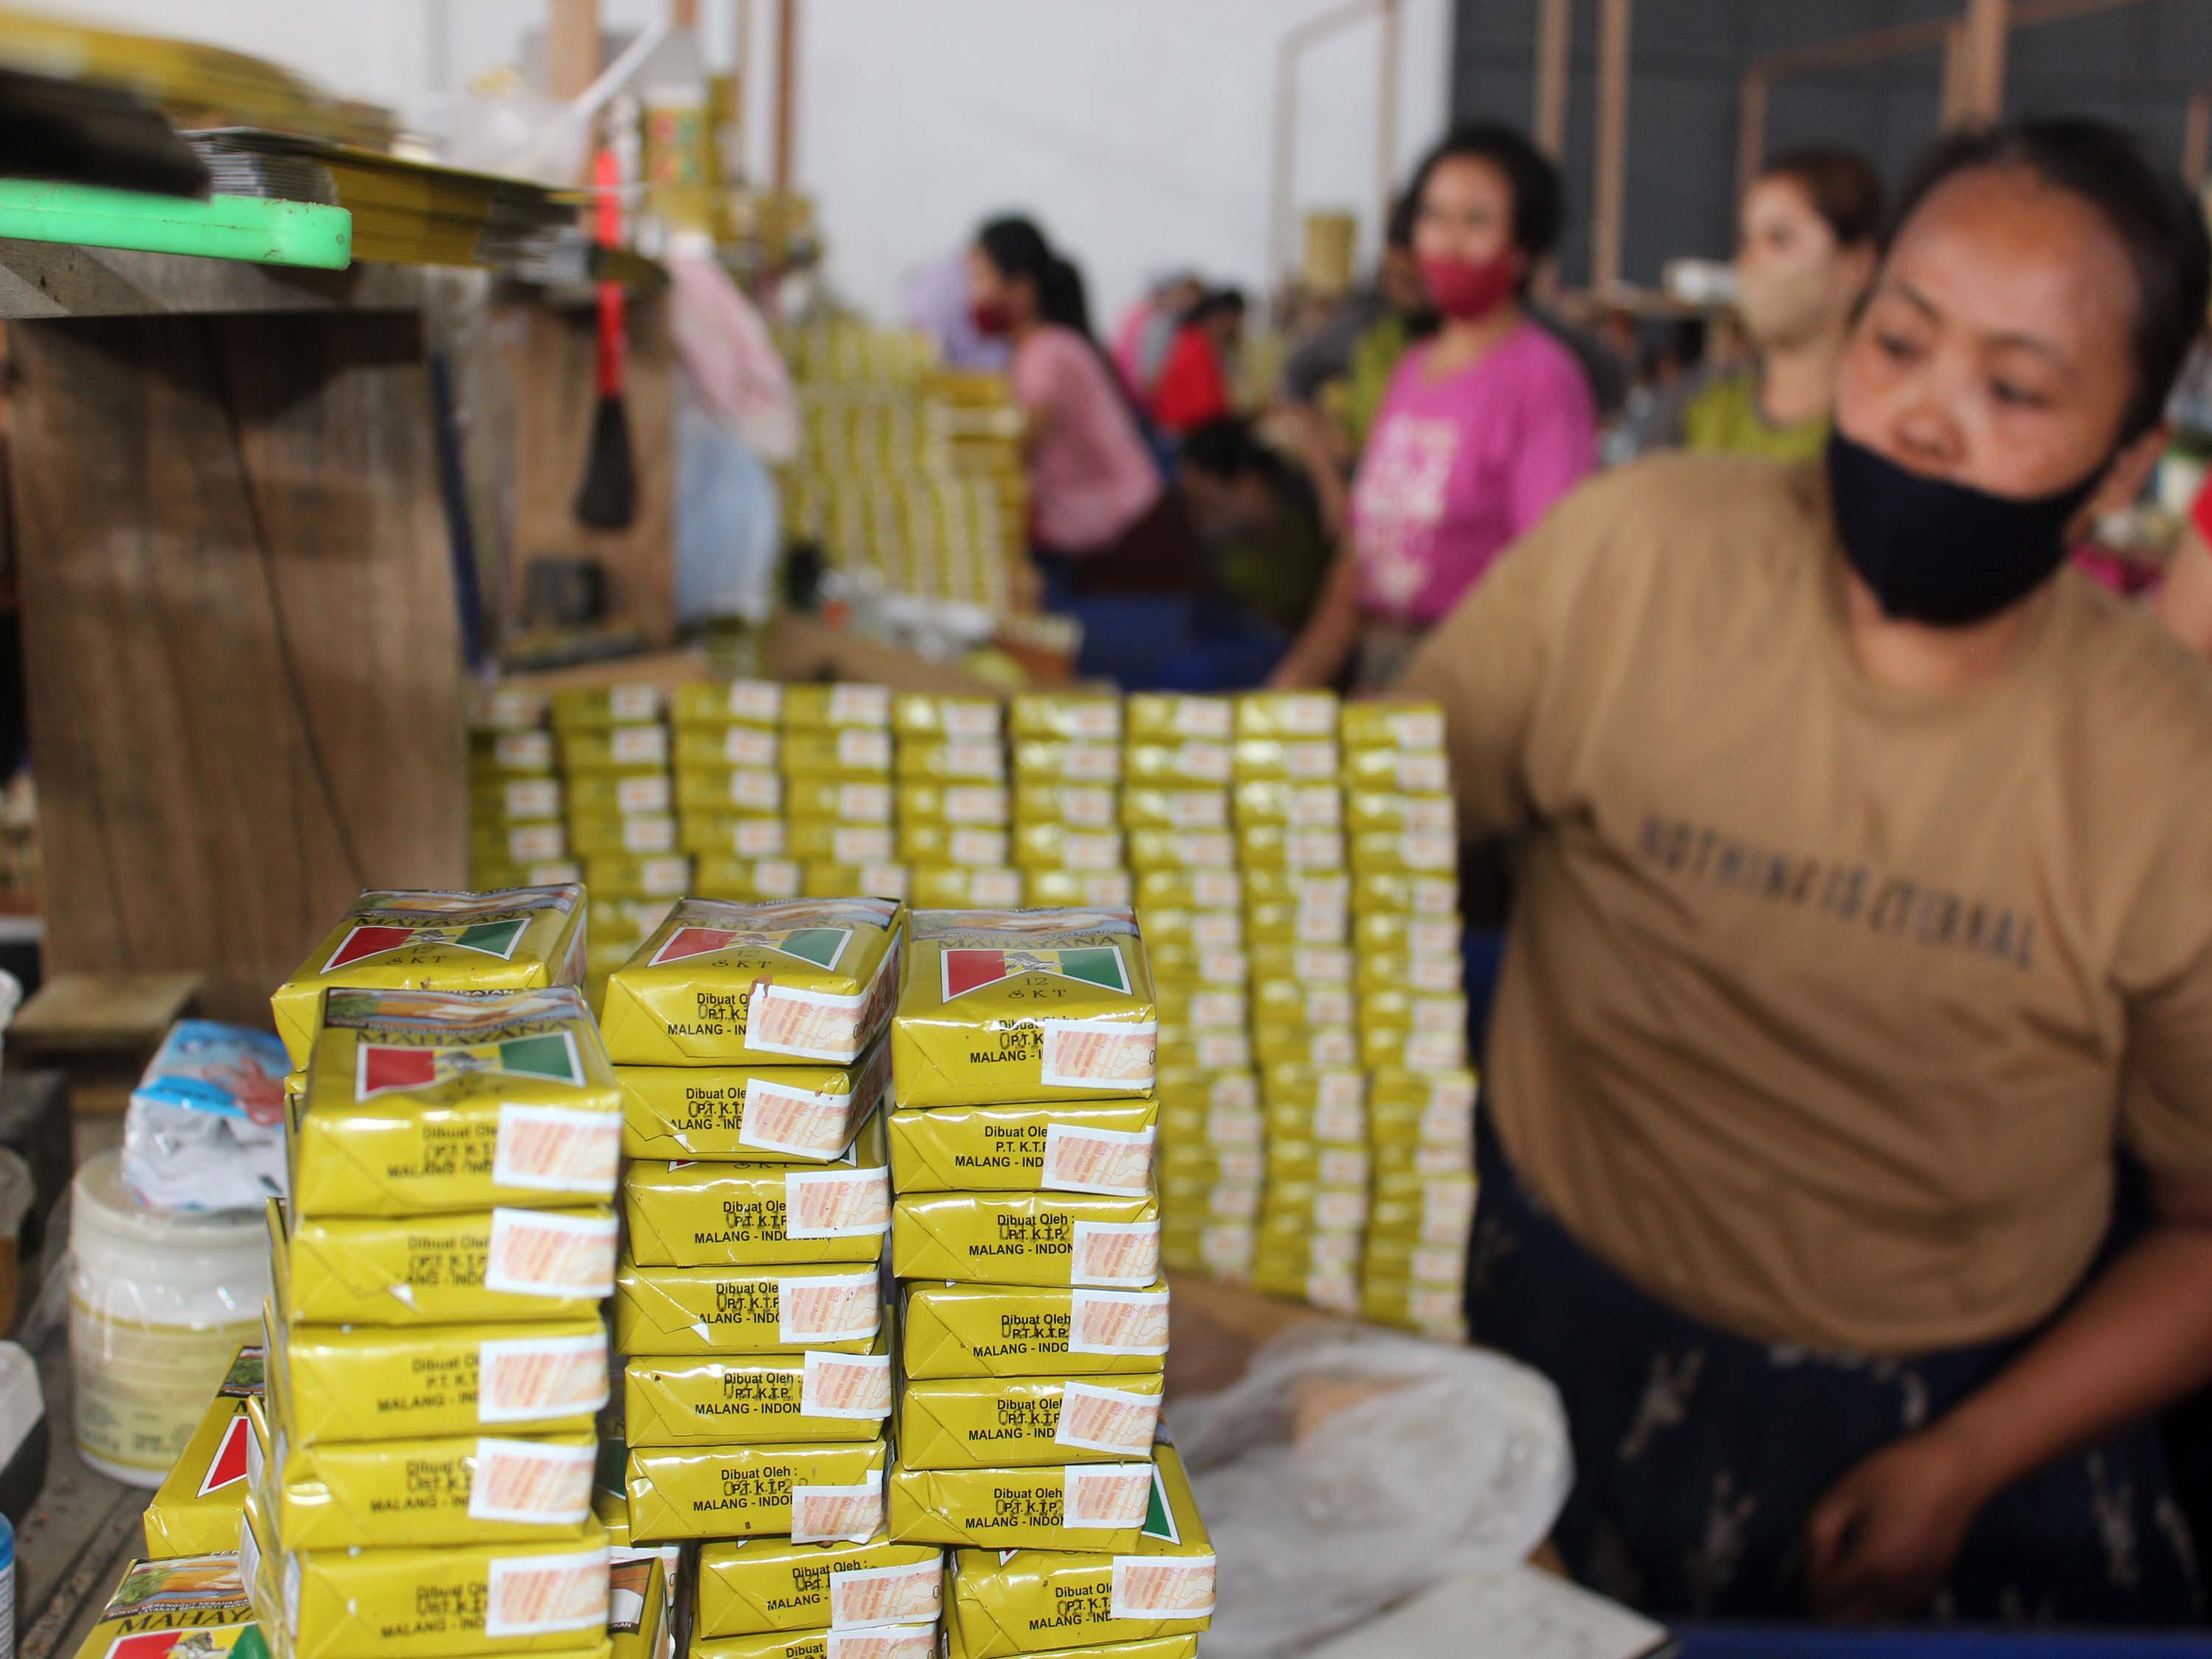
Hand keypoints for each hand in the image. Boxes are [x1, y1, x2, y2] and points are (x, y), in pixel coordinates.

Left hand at [1805, 1426, 1991, 1620]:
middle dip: (1826, 1599)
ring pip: (1872, 1620)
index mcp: (1872, 1566)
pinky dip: (1875, 1602)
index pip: (1825, 1596)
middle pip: (1847, 1619)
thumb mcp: (1843, 1494)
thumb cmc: (1896, 1474)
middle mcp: (1897, 1589)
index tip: (1813, 1551)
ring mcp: (1918, 1591)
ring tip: (1843, 1567)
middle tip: (1821, 1566)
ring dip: (1850, 1604)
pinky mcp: (1931, 1586)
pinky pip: (1894, 1610)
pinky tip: (1870, 1571)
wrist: (1956, 1471)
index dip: (1809, 1577)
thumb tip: (1811, 1564)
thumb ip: (1818, 1533)